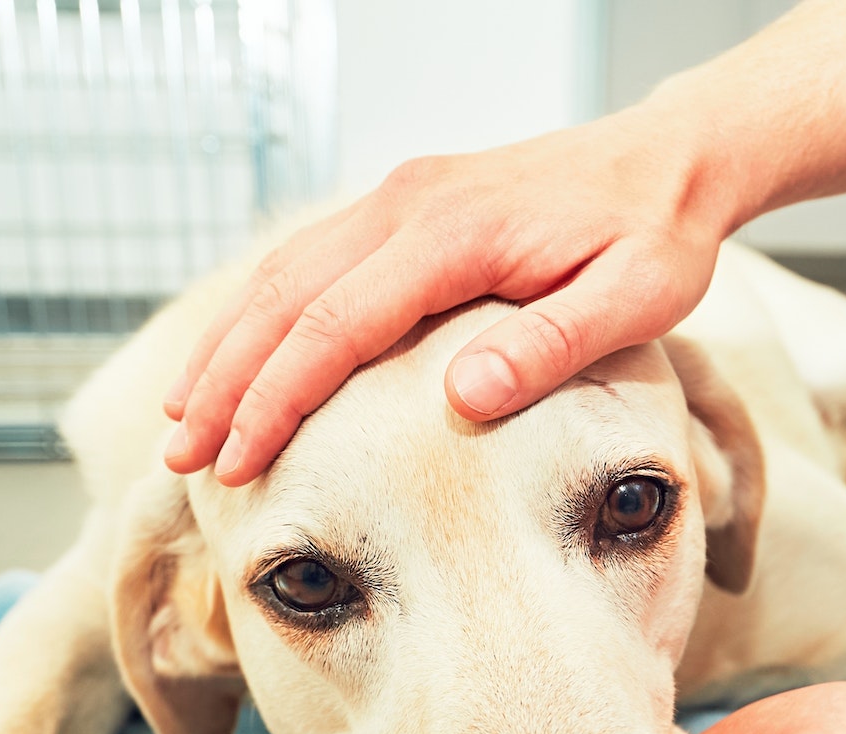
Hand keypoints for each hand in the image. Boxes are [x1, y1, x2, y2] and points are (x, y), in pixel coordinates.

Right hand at [164, 105, 738, 483]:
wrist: (667, 160)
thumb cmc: (654, 236)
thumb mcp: (633, 299)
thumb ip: (548, 347)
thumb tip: (461, 399)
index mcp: (452, 233)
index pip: (334, 324)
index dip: (276, 398)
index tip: (237, 462)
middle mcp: (407, 204)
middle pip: (283, 298)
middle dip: (222, 382)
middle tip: (178, 459)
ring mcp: (397, 199)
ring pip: (280, 274)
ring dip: (225, 348)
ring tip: (182, 420)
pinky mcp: (401, 208)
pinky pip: (307, 260)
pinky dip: (259, 315)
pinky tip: (235, 360)